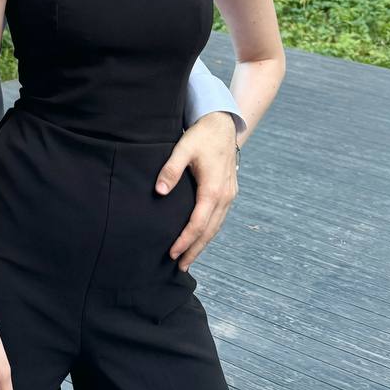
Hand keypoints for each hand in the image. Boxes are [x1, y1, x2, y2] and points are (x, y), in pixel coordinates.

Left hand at [156, 110, 237, 270]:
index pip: (198, 223)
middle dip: (195, 249)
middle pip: (210, 231)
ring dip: (203, 243)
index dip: (185, 241)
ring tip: (188, 257)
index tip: (172, 253)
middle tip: (180, 266)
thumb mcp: (183, 148)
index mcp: (213, 189)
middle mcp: (225, 196)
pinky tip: (200, 236)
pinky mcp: (229, 191)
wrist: (223, 123)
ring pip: (216, 226)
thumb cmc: (201, 135)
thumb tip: (159, 191)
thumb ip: (170, 169)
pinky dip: (210, 231)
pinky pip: (220, 217)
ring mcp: (230, 194)